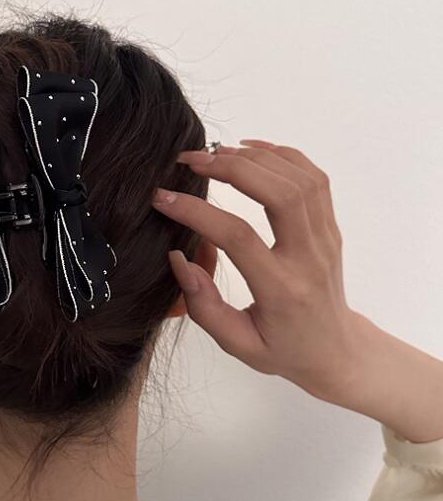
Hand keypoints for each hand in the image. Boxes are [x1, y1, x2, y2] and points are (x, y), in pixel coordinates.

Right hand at [152, 139, 366, 405]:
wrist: (337, 350)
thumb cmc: (282, 350)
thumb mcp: (237, 344)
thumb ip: (204, 306)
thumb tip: (179, 257)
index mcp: (282, 289)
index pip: (238, 236)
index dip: (196, 212)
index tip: (162, 198)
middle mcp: (309, 257)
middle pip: (278, 193)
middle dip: (230, 168)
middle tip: (189, 161)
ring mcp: (325, 238)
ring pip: (298, 178)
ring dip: (253, 157)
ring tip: (214, 153)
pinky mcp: (330, 226)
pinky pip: (314, 177)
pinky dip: (282, 154)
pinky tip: (250, 150)